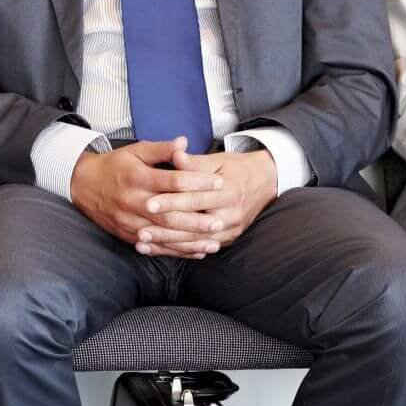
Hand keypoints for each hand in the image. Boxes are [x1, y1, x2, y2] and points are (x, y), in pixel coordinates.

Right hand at [68, 139, 226, 251]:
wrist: (83, 185)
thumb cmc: (113, 166)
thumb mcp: (134, 151)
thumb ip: (161, 149)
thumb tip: (184, 143)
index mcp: (137, 178)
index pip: (172, 181)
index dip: (196, 182)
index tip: (218, 182)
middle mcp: (133, 202)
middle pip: (170, 214)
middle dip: (196, 220)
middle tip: (220, 222)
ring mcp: (130, 222)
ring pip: (164, 234)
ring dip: (190, 241)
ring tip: (214, 243)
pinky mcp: (129, 235)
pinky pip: (156, 247)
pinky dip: (177, 251)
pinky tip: (195, 252)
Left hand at [133, 145, 277, 256]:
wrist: (265, 182)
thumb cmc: (237, 169)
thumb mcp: (218, 161)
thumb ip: (194, 162)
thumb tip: (176, 154)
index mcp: (228, 192)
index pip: (194, 199)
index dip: (170, 202)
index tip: (148, 204)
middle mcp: (230, 214)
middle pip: (192, 225)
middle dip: (164, 229)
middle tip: (139, 230)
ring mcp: (230, 230)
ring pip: (194, 241)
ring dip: (167, 245)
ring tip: (143, 244)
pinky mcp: (227, 240)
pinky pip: (200, 249)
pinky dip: (179, 251)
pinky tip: (160, 251)